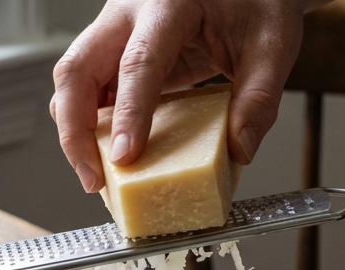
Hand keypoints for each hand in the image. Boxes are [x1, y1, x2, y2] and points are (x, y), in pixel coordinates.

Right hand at [50, 0, 321, 192]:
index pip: (137, 62)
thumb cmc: (255, 2)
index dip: (127, 114)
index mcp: (168, 3)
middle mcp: (129, 11)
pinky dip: (88, 122)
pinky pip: (86, 86)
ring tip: (98, 173)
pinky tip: (104, 150)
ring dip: (76, 130)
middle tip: (95, 178)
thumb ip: (259, 98)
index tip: (124, 157)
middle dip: (76, 131)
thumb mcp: (272, 46)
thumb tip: (239, 149)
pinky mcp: (113, 48)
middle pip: (77, 70)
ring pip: (72, 80)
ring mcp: (114, 28)